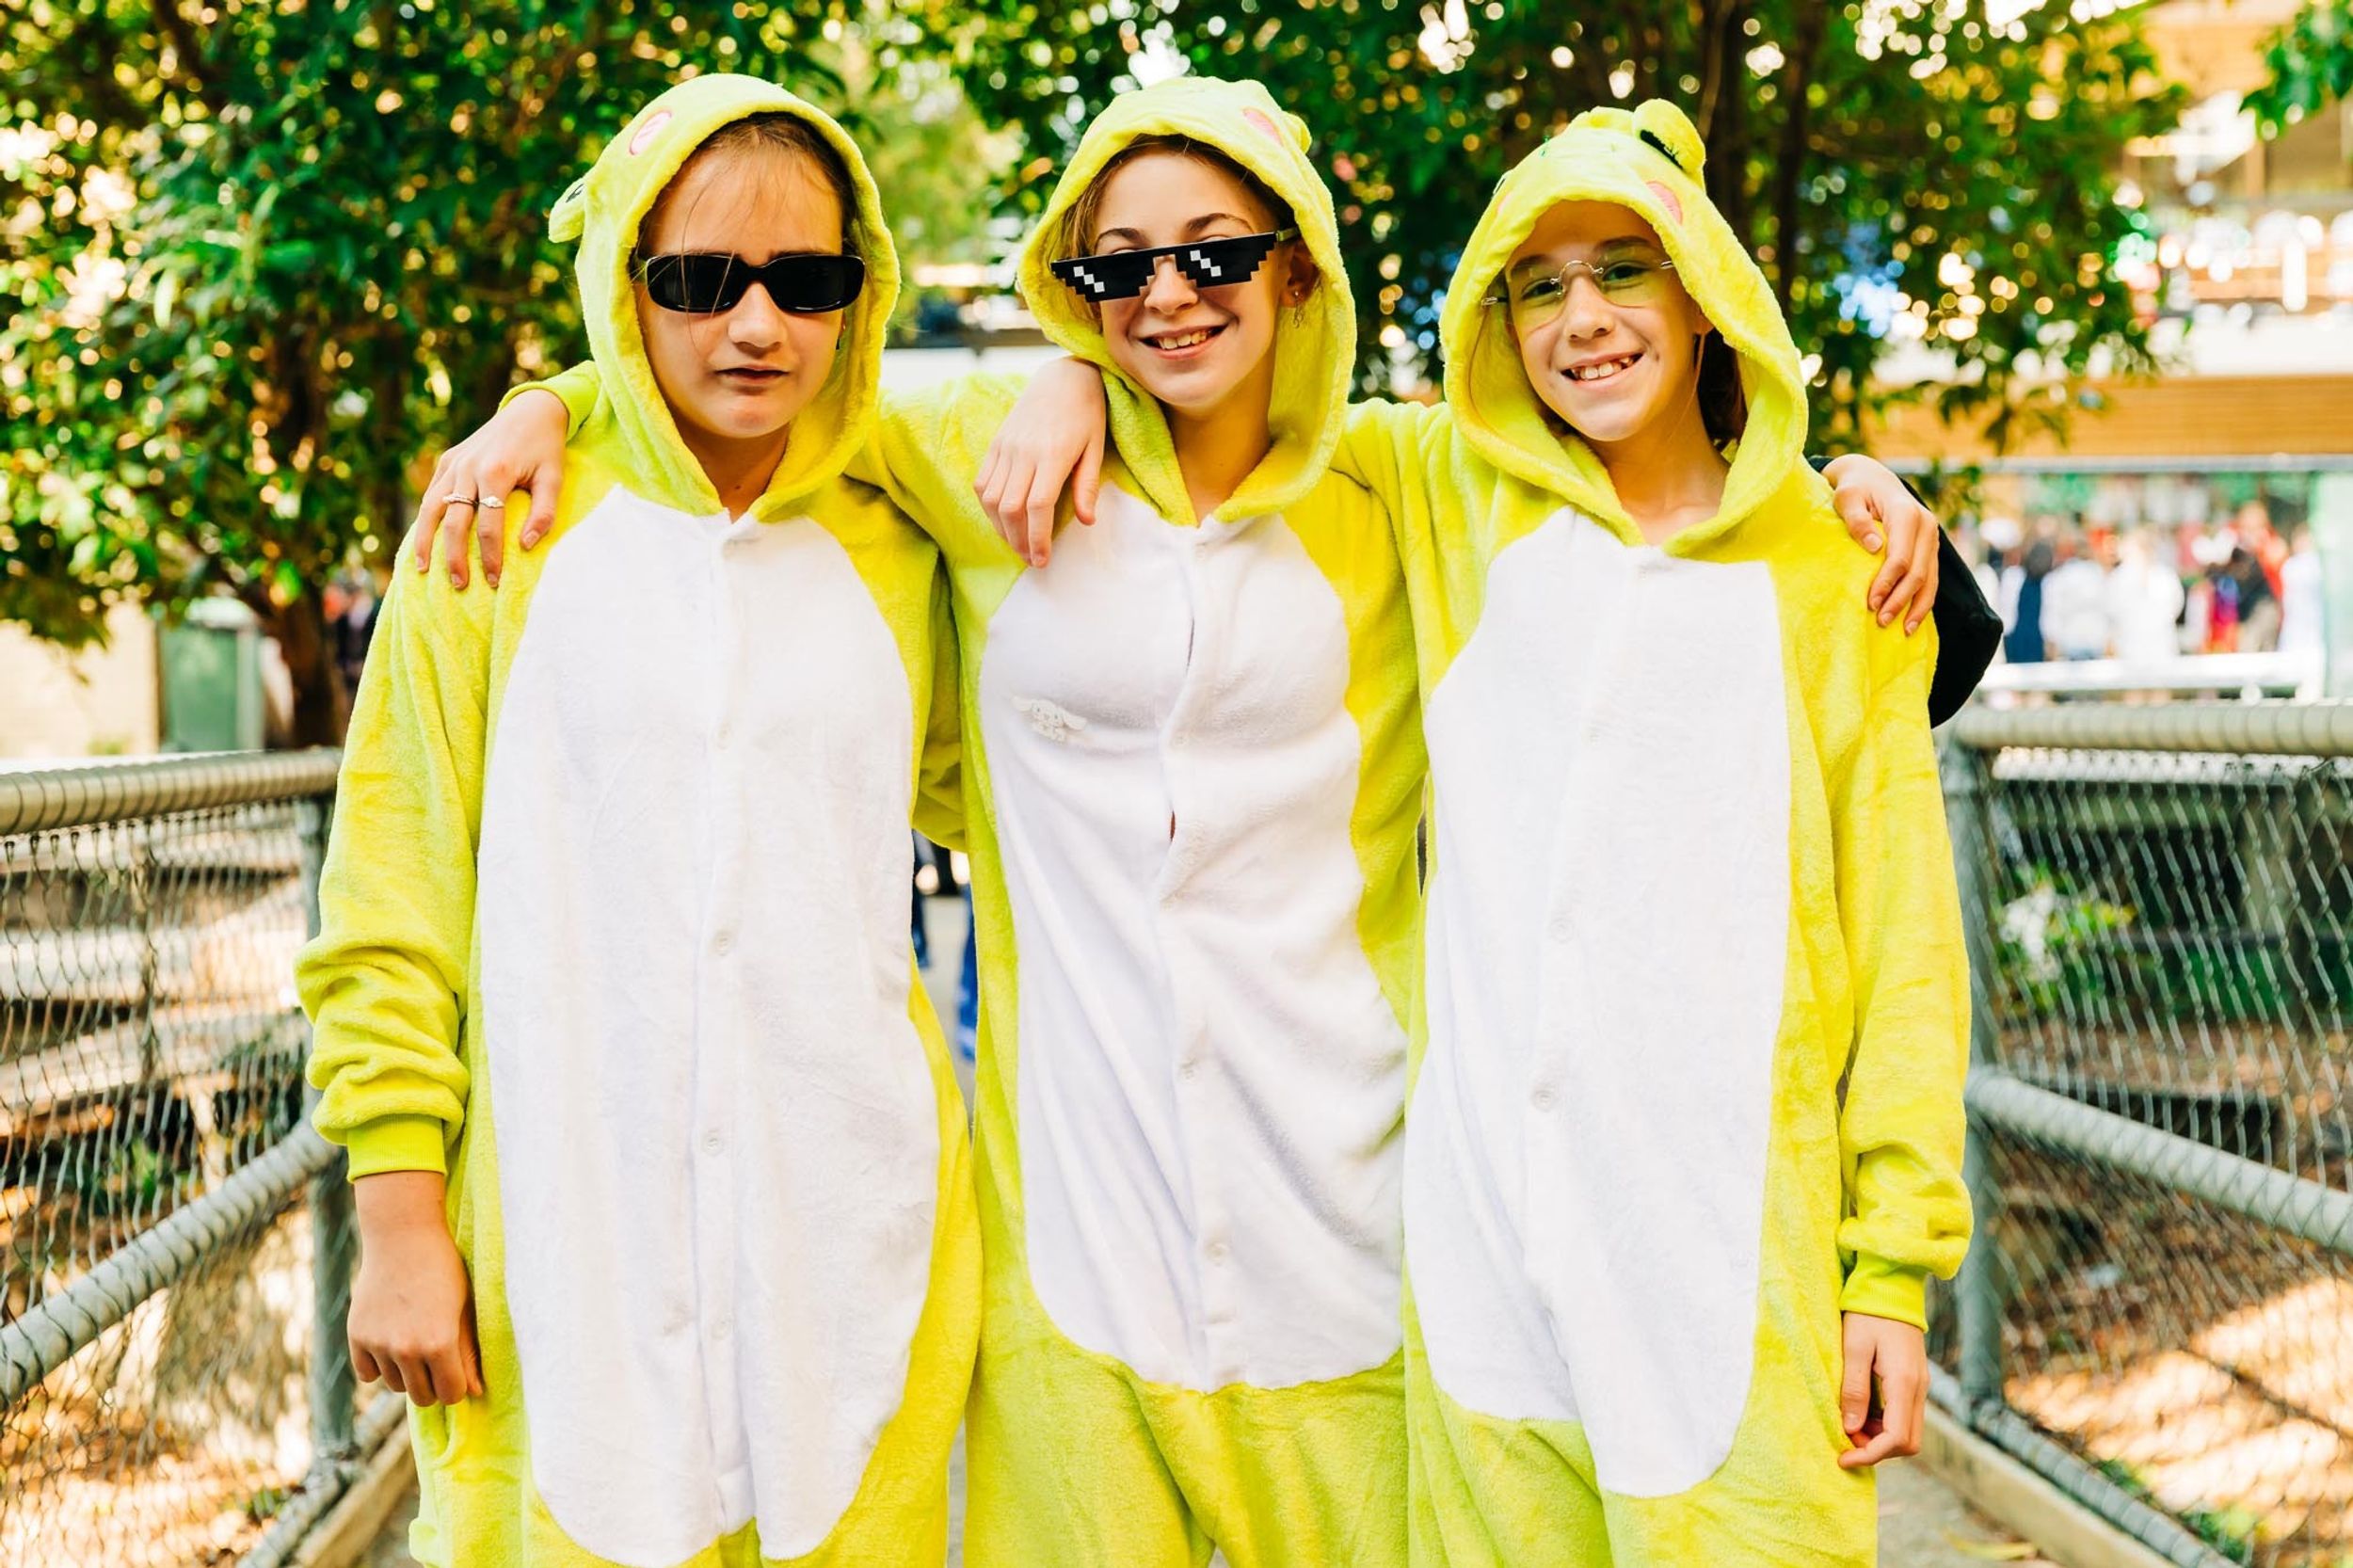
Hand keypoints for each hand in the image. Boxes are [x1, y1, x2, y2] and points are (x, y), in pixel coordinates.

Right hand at [348, 1171, 482, 1406]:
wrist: (403, 1238)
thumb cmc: (443, 1270)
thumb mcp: (464, 1308)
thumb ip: (469, 1352)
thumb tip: (477, 1392)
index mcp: (440, 1343)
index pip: (451, 1394)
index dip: (458, 1385)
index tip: (458, 1372)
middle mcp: (407, 1349)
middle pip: (422, 1396)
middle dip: (433, 1384)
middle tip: (436, 1360)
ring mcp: (378, 1344)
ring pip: (394, 1386)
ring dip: (406, 1374)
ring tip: (414, 1343)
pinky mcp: (356, 1337)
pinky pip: (368, 1374)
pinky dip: (378, 1366)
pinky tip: (391, 1342)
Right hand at [407, 389, 570, 588]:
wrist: (530, 411)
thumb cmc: (545, 449)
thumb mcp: (554, 479)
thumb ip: (544, 514)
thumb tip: (526, 547)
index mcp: (495, 472)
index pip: (489, 526)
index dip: (490, 557)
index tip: (493, 581)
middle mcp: (468, 468)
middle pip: (454, 521)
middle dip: (455, 557)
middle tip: (459, 586)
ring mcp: (453, 463)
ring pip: (431, 508)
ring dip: (425, 541)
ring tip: (424, 570)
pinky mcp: (447, 460)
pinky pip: (432, 494)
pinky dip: (425, 519)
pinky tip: (424, 541)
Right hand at [974, 357, 1108, 566]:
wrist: (1062, 376)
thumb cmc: (1087, 412)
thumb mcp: (1096, 447)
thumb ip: (1088, 485)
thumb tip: (1087, 522)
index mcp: (1053, 454)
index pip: (1037, 506)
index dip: (1038, 537)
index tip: (1043, 559)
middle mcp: (1024, 452)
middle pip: (1010, 508)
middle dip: (1019, 541)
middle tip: (1032, 559)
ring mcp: (1006, 447)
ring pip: (992, 499)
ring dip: (1002, 528)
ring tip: (1017, 544)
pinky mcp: (996, 444)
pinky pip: (983, 483)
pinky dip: (989, 508)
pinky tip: (1002, 521)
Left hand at [1825, 455, 1939, 634]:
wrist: (1871, 477)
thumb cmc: (1854, 489)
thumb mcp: (1846, 497)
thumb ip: (1856, 519)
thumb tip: (1874, 546)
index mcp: (1906, 513)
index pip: (1900, 557)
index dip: (1887, 583)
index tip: (1870, 603)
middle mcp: (1926, 525)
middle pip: (1919, 572)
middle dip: (1901, 600)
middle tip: (1880, 622)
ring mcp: (1932, 536)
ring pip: (1931, 578)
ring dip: (1916, 606)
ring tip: (1902, 631)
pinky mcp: (1930, 547)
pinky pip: (1931, 577)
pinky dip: (1923, 599)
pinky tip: (1913, 619)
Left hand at [1836, 1312, 1925, 1467]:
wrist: (1890, 1288)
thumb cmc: (1867, 1314)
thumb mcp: (1853, 1348)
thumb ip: (1854, 1389)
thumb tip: (1851, 1428)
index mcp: (1904, 1383)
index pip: (1896, 1438)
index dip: (1870, 1455)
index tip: (1843, 1456)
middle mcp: (1919, 1390)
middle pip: (1908, 1443)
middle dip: (1877, 1451)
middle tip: (1844, 1442)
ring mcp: (1920, 1387)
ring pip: (1907, 1432)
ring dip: (1880, 1439)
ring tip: (1848, 1426)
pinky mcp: (1914, 1383)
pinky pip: (1904, 1416)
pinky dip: (1884, 1425)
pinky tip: (1860, 1413)